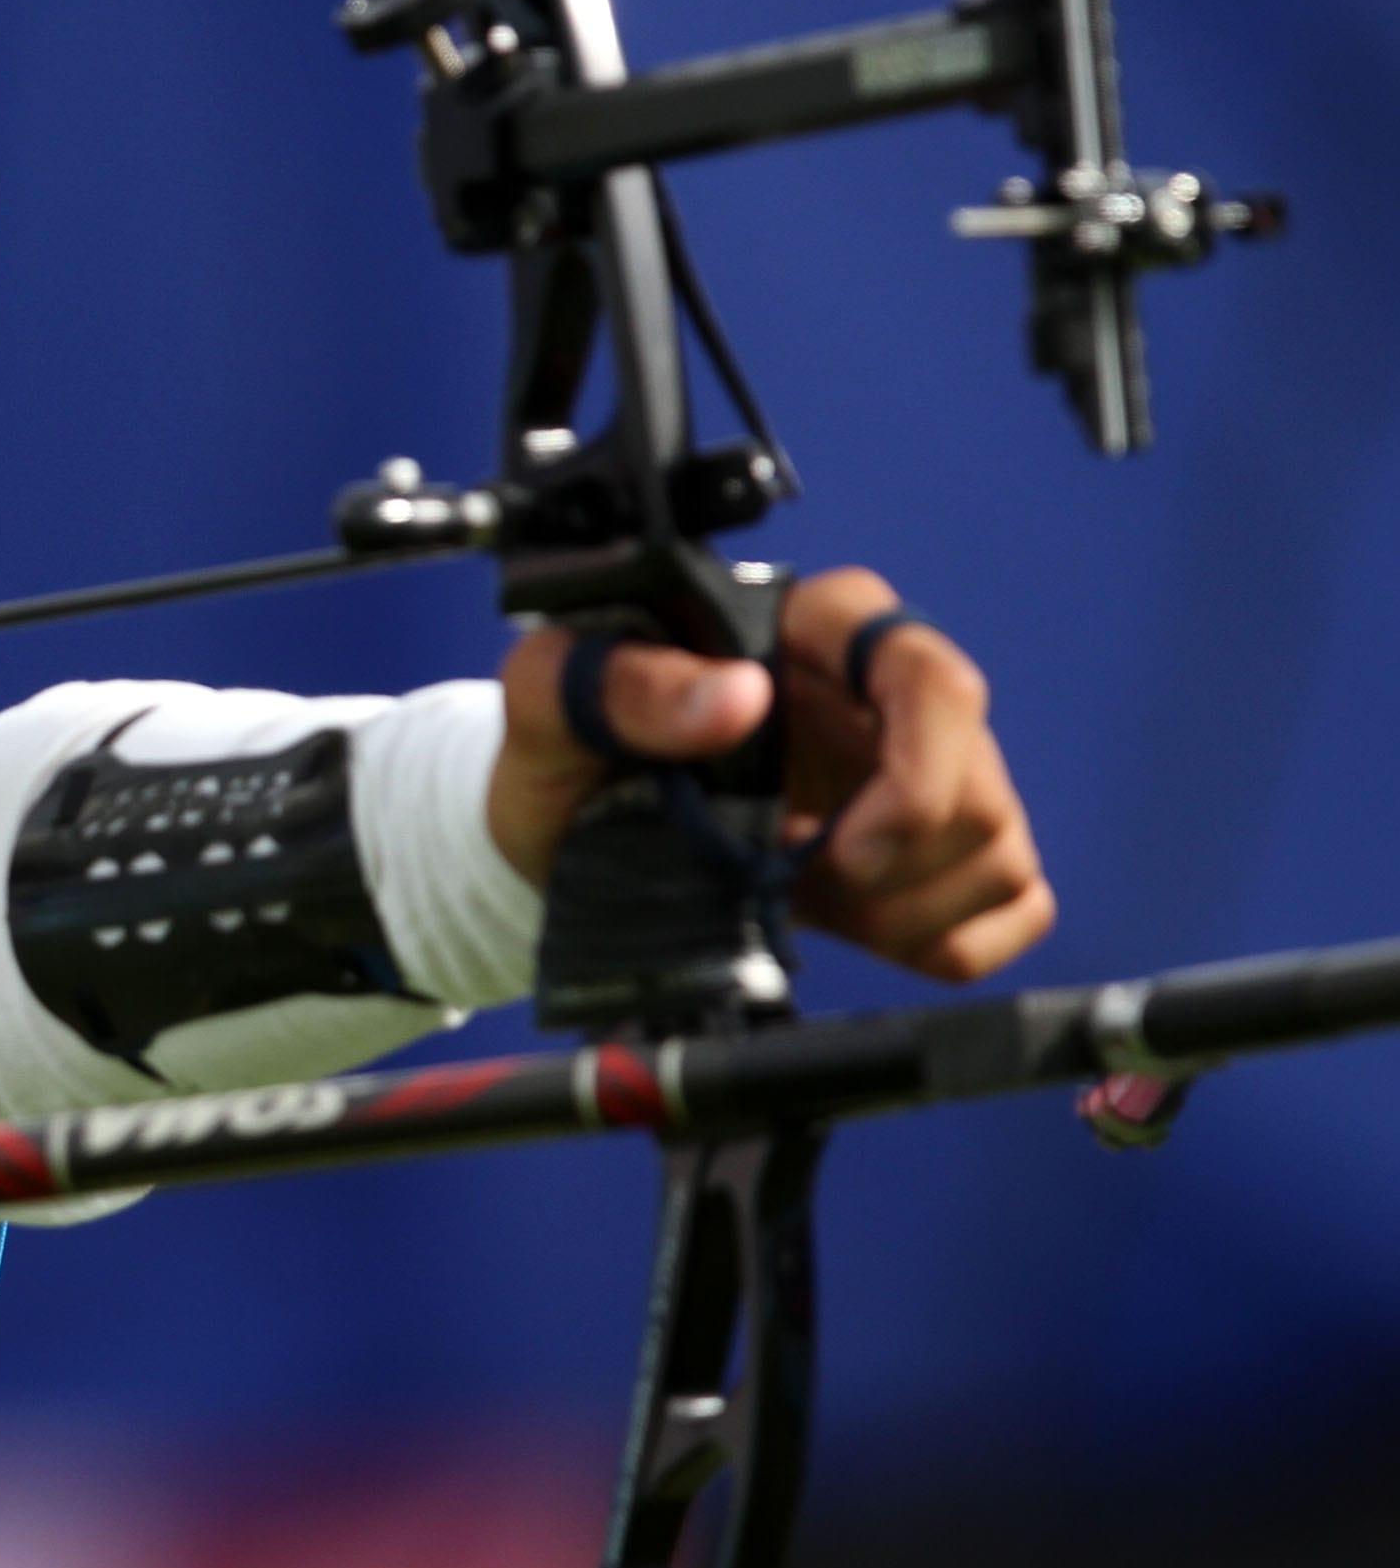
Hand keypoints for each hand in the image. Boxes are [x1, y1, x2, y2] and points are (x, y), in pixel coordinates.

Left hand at [489, 567, 1054, 982]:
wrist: (562, 822)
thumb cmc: (567, 744)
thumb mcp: (554, 698)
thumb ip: (623, 685)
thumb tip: (737, 697)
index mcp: (817, 627)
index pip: (932, 681)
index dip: (915, 780)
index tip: (840, 851)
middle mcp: (889, 691)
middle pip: (977, 793)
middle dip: (882, 871)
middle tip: (777, 875)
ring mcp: (933, 769)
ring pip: (998, 857)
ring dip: (895, 912)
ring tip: (788, 887)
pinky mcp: (946, 847)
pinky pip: (1013, 909)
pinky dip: (933, 940)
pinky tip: (842, 916)